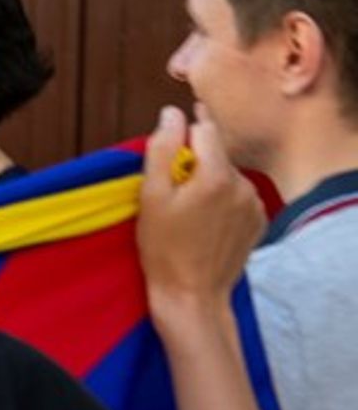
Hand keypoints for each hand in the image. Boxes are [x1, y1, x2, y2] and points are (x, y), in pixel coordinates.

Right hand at [138, 104, 263, 310]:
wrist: (192, 295)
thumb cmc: (163, 248)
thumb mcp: (151, 197)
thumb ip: (162, 150)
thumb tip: (171, 113)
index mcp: (216, 175)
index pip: (205, 129)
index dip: (185, 135)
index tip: (172, 148)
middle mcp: (243, 184)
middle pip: (217, 154)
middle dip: (196, 164)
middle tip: (173, 194)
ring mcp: (254, 204)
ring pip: (229, 176)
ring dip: (210, 183)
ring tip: (189, 213)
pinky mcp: (258, 221)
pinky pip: (238, 197)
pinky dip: (223, 202)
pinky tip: (206, 224)